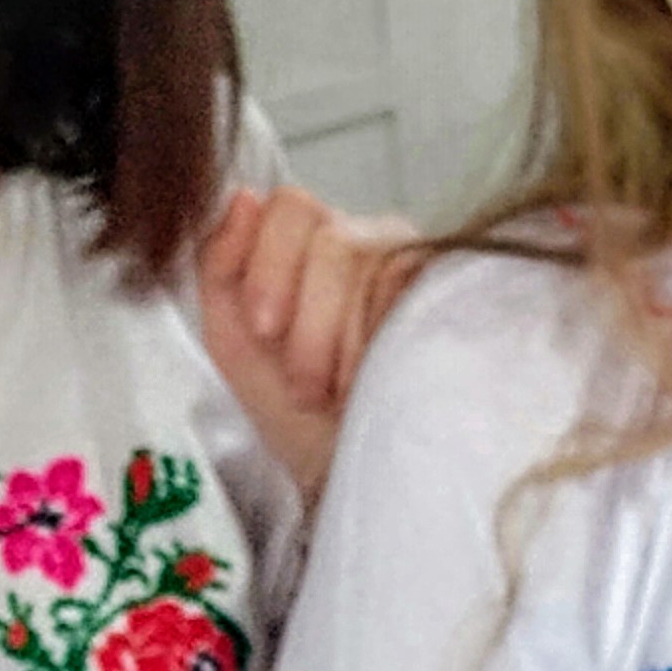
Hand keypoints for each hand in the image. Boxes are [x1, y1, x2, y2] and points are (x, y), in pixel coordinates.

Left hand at [200, 184, 411, 502]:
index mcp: (315, 242)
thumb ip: (221, 264)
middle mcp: (372, 241)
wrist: (346, 473)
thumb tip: (242, 197)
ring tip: (338, 389)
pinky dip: (374, 348)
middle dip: (307, 321)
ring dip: (338, 343)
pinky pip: (408, 292)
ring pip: (371, 265)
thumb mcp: (234, 338)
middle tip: (305, 379)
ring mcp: (417, 267)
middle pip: (332, 237)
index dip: (269, 264)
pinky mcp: (450, 297)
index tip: (264, 329)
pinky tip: (374, 382)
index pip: (291, 204)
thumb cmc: (294, 411)